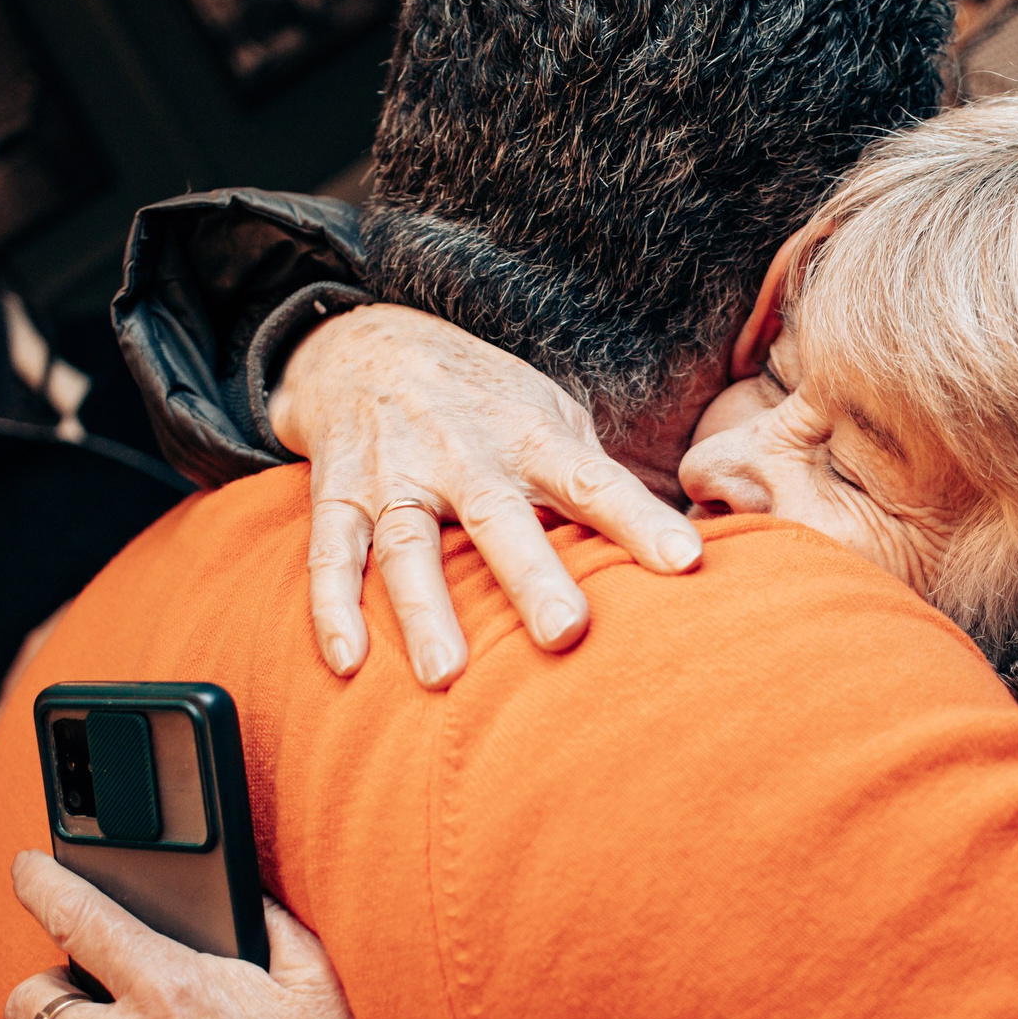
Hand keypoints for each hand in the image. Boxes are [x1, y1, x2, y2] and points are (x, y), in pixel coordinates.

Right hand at [270, 303, 702, 688]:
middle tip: (566, 631)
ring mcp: (395, 475)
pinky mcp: (338, 495)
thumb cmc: (480, 400)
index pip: (593, 481)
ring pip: (409, 545)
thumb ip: (591, 477)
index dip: (640, 521)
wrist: (365, 343)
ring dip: (425, 610)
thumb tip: (669, 542)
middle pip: (500, 518)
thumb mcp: (545, 414)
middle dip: (532, 575)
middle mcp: (463, 454)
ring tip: (446, 675)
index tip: (686, 563)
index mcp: (529, 437)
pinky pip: (331, 555)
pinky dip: (332, 608)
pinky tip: (346, 662)